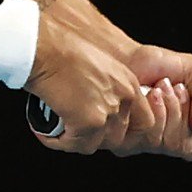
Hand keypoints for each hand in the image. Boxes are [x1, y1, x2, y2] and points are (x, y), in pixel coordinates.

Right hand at [24, 6, 160, 154]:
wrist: (45, 46)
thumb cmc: (61, 47)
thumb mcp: (97, 63)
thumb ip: (108, 86)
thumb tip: (98, 103)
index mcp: (128, 82)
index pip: (146, 122)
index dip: (126, 131)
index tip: (108, 129)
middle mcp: (123, 98)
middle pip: (119, 138)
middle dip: (96, 137)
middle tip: (76, 128)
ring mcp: (108, 112)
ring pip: (96, 144)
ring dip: (76, 139)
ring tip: (59, 128)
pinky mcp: (89, 123)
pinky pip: (75, 145)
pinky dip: (58, 141)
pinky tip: (46, 130)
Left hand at [117, 44, 191, 160]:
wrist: (126, 56)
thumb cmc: (155, 63)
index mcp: (181, 127)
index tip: (184, 92)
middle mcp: (162, 137)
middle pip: (184, 147)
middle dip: (180, 110)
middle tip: (170, 88)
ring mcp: (144, 140)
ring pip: (169, 144)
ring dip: (168, 108)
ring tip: (158, 88)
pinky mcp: (128, 138)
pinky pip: (151, 139)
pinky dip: (155, 111)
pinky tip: (148, 94)